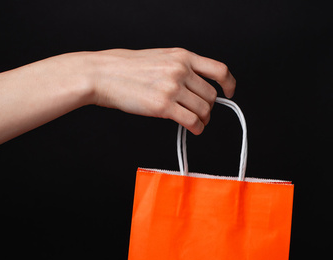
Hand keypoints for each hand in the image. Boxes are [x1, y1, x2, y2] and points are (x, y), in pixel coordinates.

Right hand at [86, 48, 235, 134]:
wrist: (103, 74)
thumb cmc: (126, 69)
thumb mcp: (160, 58)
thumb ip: (181, 69)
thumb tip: (198, 86)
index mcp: (182, 56)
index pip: (218, 69)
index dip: (229, 83)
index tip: (230, 92)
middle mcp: (180, 70)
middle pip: (211, 95)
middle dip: (208, 107)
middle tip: (201, 113)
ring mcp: (172, 88)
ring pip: (204, 110)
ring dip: (203, 119)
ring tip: (195, 121)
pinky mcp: (164, 106)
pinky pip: (192, 121)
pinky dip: (197, 128)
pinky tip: (193, 129)